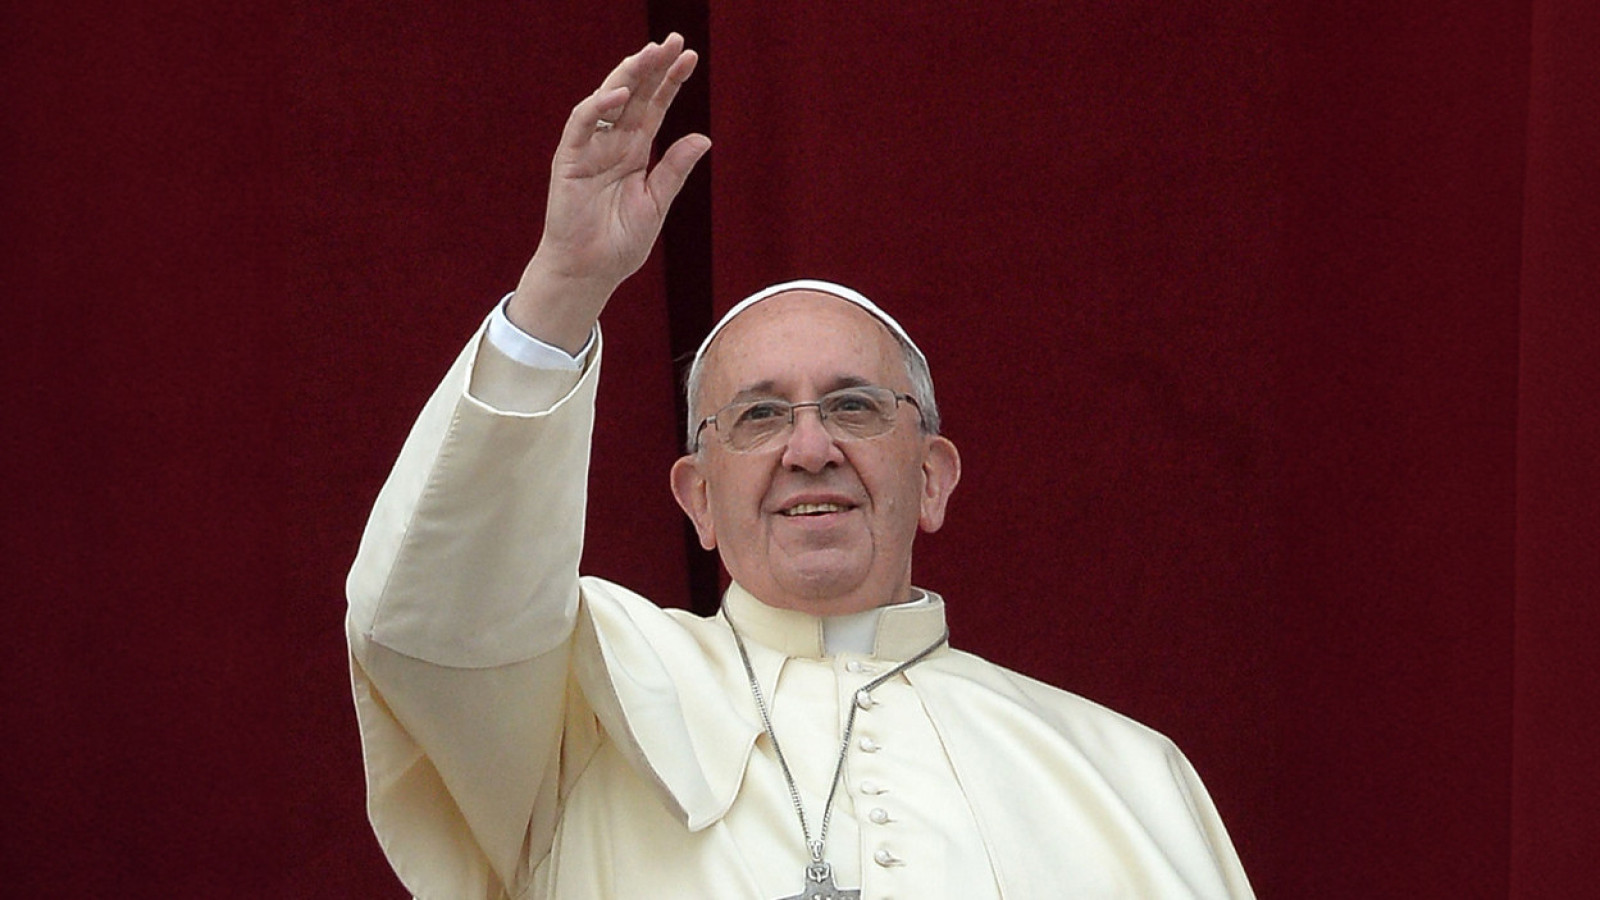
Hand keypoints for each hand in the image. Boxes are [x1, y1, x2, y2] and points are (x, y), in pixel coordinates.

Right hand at [509, 34, 710, 352]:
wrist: (590, 271)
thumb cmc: (621, 243)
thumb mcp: (657, 203)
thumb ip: (675, 170)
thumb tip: (703, 137)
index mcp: (636, 151)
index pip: (656, 106)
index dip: (671, 81)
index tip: (690, 57)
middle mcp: (613, 143)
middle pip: (635, 95)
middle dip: (653, 67)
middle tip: (673, 41)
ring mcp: (590, 148)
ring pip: (608, 101)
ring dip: (628, 76)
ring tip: (649, 54)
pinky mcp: (569, 159)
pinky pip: (581, 125)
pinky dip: (598, 108)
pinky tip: (619, 95)